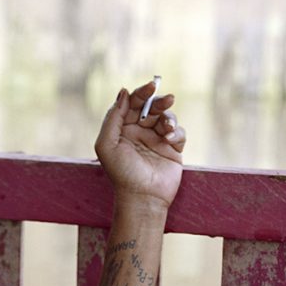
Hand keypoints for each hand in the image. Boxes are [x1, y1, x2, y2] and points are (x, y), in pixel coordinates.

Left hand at [95, 80, 185, 209]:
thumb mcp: (106, 144)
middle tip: (167, 99)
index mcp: (123, 129)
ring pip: (167, 117)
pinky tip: (169, 140)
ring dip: (169, 118)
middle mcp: (140, 132)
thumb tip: (123, 92)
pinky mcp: (172, 149)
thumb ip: (112, 117)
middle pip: (151, 107)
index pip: (132, 104)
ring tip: (167, 128)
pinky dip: (176, 133)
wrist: (142, 198)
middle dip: (159, 101)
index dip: (141, 93)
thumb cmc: (121, 174)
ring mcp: (157, 140)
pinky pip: (178, 132)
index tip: (150, 87)